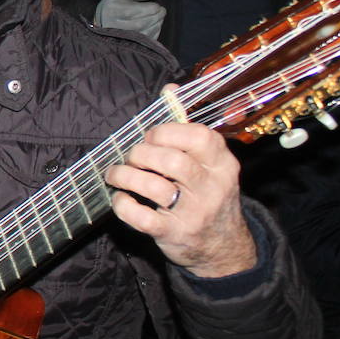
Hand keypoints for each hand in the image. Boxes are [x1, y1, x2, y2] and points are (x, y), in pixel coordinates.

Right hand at [94, 0, 165, 37]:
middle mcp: (114, 26)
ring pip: (144, 33)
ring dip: (157, 23)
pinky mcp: (130, 45)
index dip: (151, 8)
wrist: (105, 20)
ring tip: (159, 16)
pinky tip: (155, 24)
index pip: (135, 12)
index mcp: (112, 11)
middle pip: (140, 23)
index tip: (157, 5)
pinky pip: (146, 40)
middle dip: (156, 16)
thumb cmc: (118, 4)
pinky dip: (155, 32)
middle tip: (162, 10)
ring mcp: (121, 38)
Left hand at [105, 88, 255, 277]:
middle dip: (142, 154)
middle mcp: (212, 188)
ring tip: (116, 174)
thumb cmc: (207, 194)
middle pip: (173, 161)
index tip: (151, 135)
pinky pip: (142, 218)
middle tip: (131, 157)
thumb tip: (170, 90)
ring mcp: (194, 213)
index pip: (200, 137)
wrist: (223, 248)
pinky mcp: (174, 234)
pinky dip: (123, 205)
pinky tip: (120, 198)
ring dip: (126, 176)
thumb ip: (187, 127)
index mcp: (223, 164)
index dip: (167, 131)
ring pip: (155, 188)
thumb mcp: (209, 163)